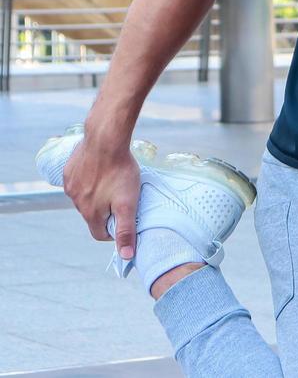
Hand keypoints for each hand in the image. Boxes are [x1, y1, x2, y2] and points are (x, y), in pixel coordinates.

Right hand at [62, 134, 140, 258]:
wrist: (106, 139)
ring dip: (98, 194)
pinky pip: (79, 181)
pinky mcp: (69, 170)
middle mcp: (76, 202)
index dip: (113, 232)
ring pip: (85, 198)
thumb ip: (126, 230)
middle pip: (92, 215)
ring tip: (113, 181)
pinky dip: (89, 179)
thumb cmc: (121, 171)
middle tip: (123, 198)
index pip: (99, 234)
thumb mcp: (129, 203)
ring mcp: (70, 185)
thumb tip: (127, 256)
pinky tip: (101, 169)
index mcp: (90, 213)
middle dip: (107, 211)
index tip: (125, 221)